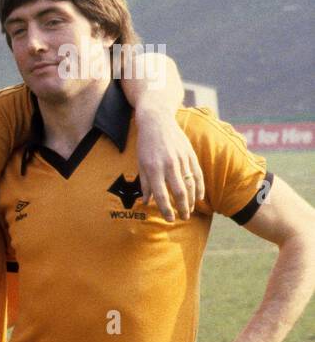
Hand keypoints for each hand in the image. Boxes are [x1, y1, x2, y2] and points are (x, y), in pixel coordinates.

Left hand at [136, 104, 203, 221]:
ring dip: (191, 201)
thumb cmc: (146, 145)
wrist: (157, 122)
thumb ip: (145, 184)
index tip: (169, 219)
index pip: (161, 195)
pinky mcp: (190, 154)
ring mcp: (181, 159)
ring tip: (190, 211)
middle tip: (183, 218)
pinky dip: (200, 187)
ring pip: (190, 185)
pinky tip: (199, 197)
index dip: (166, 210)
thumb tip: (147, 203)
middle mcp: (168, 165)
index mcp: (153, 169)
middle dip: (182, 208)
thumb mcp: (140, 164)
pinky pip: (198, 174)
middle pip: (179, 192)